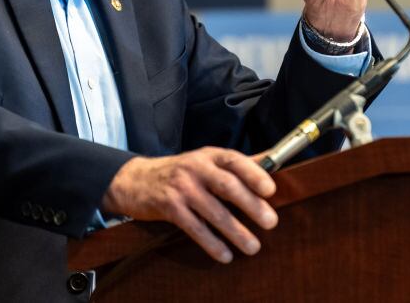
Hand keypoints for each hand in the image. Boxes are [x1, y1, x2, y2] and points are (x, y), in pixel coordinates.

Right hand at [101, 147, 277, 262]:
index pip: (235, 161)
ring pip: (213, 211)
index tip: (270, 189)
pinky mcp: (169, 208)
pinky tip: (225, 254)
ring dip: (235, 231)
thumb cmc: (180, 172)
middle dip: (251, 204)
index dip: (254, 174)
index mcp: (209, 156)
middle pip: (227, 185)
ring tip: (253, 246)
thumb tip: (273, 159)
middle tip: (270, 222)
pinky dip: (211, 243)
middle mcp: (195, 168)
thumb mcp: (206, 160)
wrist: (136, 180)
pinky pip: (194, 228)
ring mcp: (181, 188)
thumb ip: (238, 163)